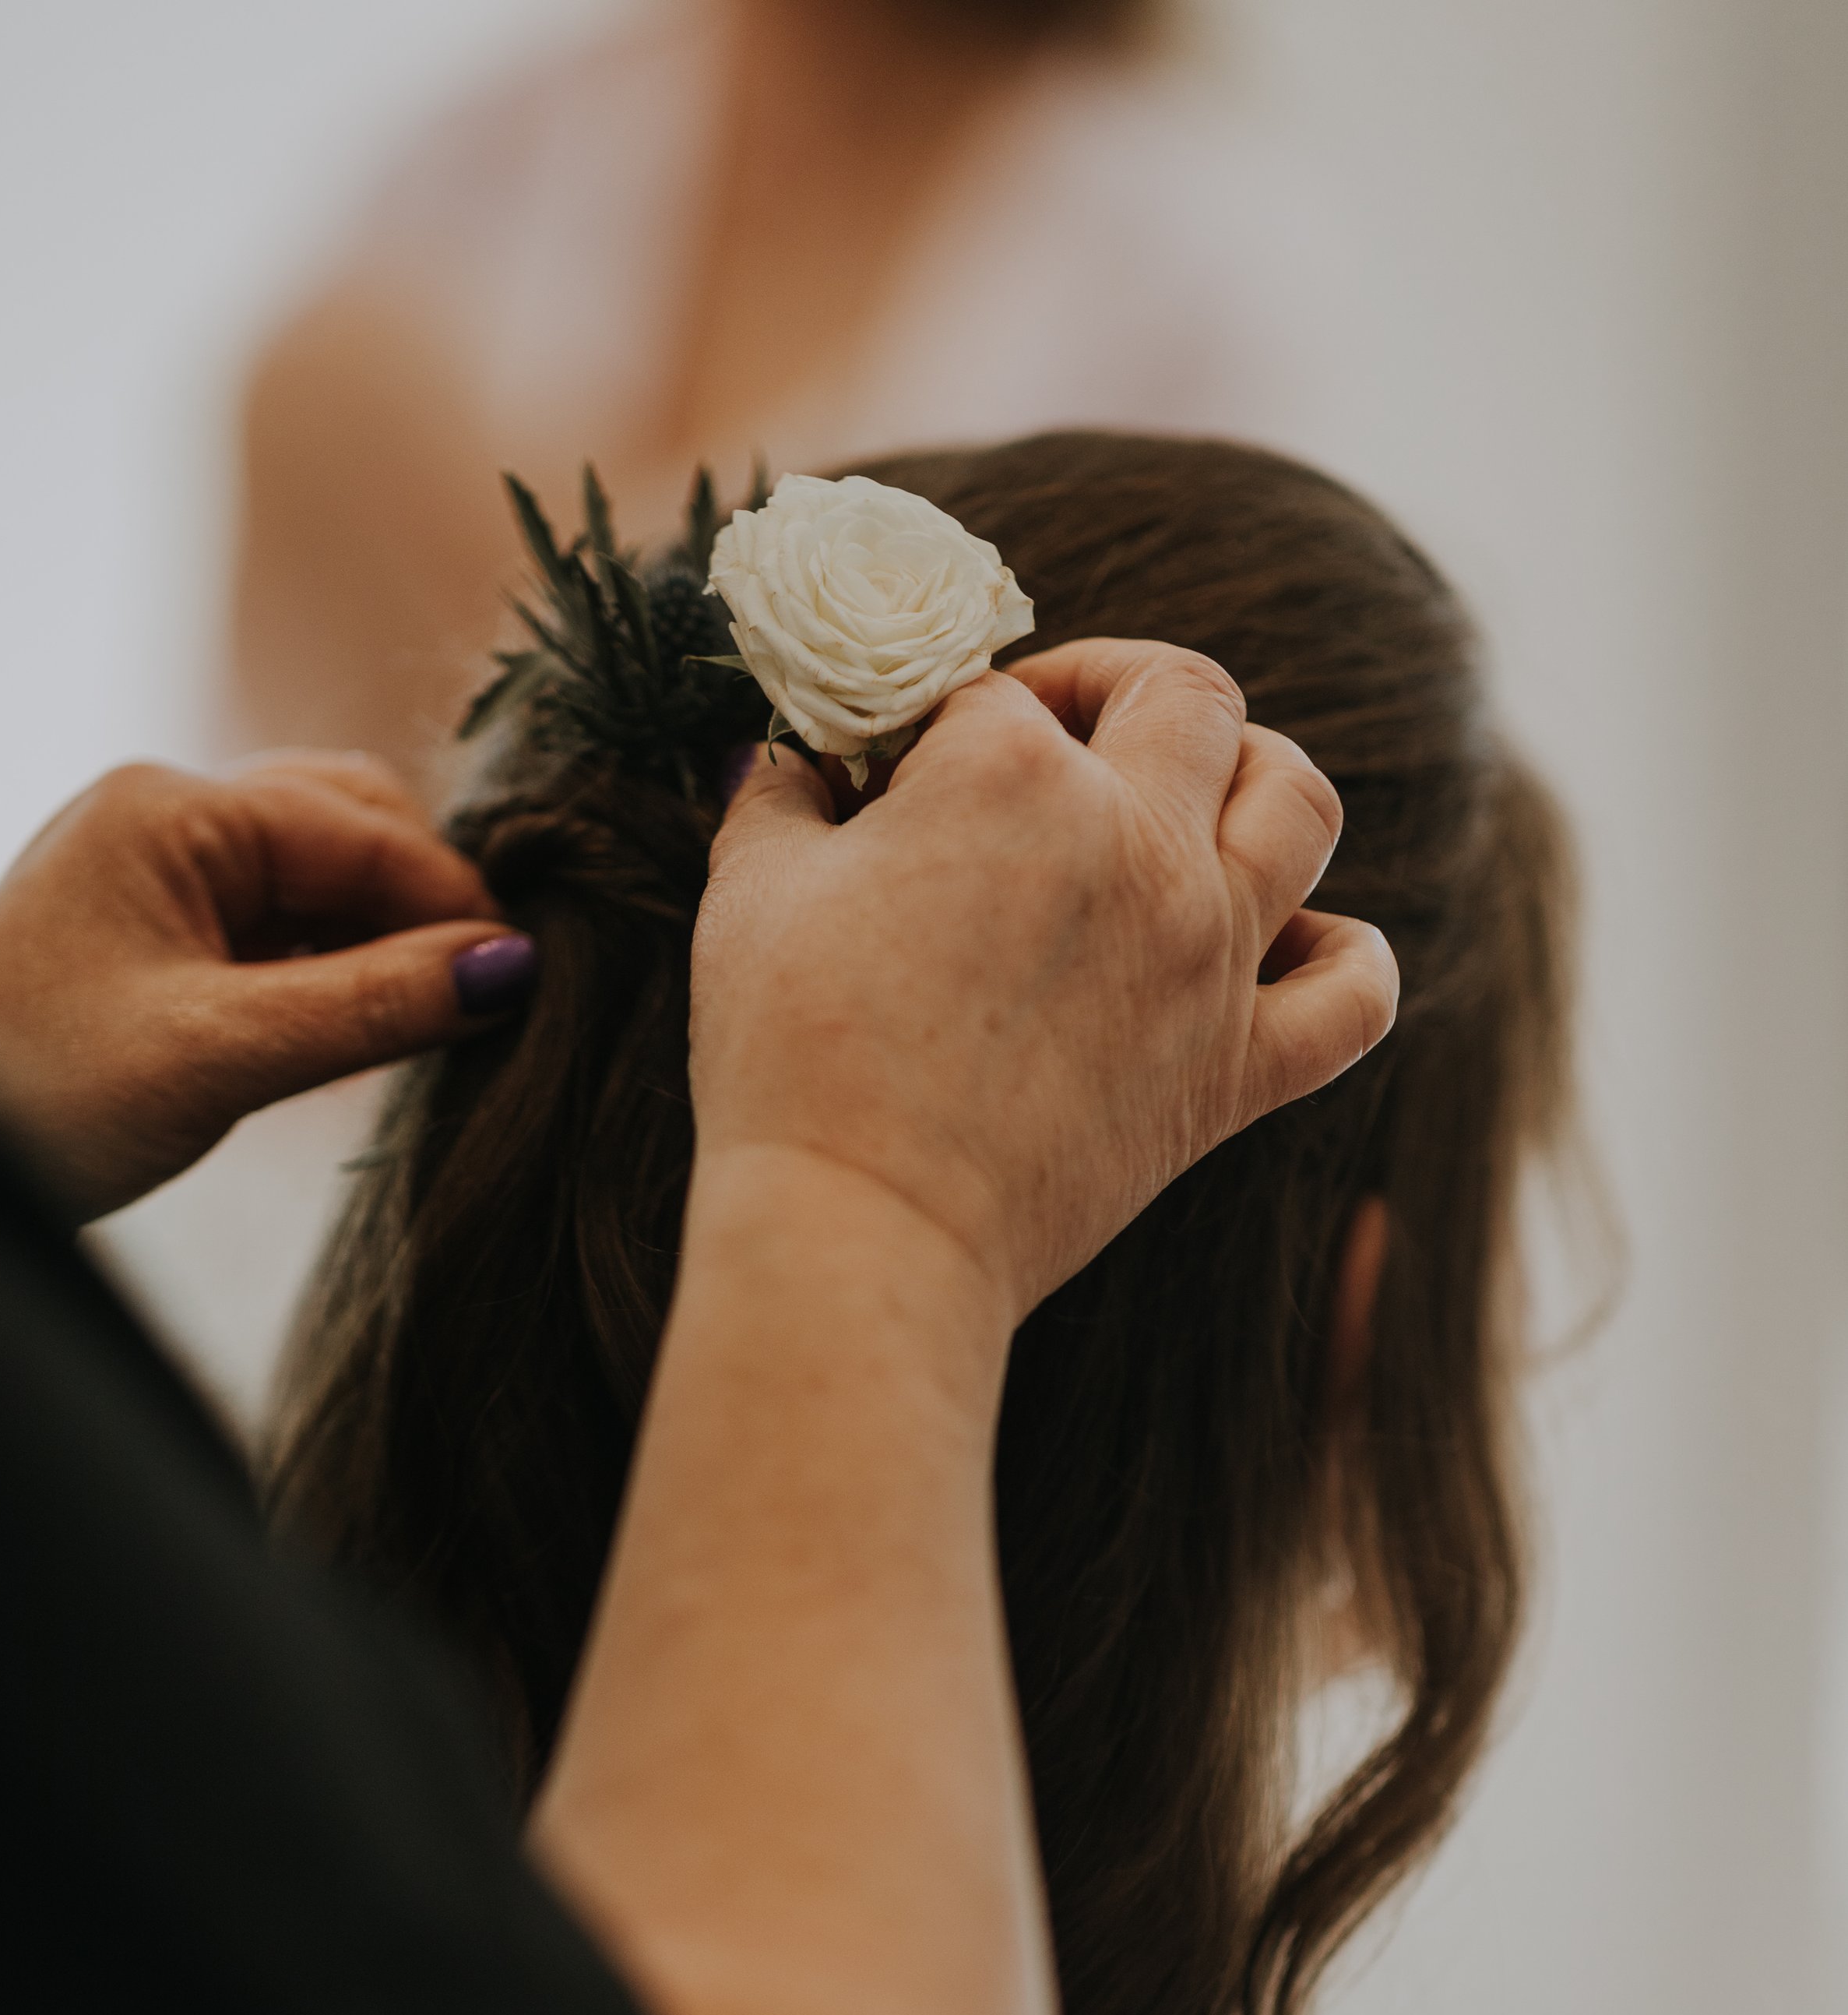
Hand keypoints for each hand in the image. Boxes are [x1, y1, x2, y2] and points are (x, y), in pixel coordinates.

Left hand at [0, 752, 522, 1217]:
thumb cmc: (44, 1098)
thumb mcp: (226, 1055)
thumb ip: (376, 1005)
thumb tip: (512, 968)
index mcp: (169, 810)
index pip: (361, 827)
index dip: (454, 901)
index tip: (527, 979)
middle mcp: (162, 817)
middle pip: (348, 823)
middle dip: (422, 903)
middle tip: (480, 997)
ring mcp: (153, 871)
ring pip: (317, 876)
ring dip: (380, 937)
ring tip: (422, 1019)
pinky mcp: (152, 933)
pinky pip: (277, 925)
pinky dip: (331, 966)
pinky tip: (355, 1025)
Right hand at [694, 639, 1397, 1319]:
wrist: (866, 1230)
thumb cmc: (794, 1058)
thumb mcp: (750, 893)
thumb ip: (778, 798)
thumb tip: (788, 763)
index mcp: (1011, 772)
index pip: (992, 693)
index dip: (936, 725)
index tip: (895, 780)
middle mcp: (1137, 841)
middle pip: (1185, 697)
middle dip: (1113, 691)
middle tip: (1047, 741)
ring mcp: (1206, 956)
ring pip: (1300, 803)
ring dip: (1254, 776)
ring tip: (1185, 806)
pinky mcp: (1236, 1071)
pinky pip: (1356, 994)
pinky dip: (1345, 959)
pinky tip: (1291, 947)